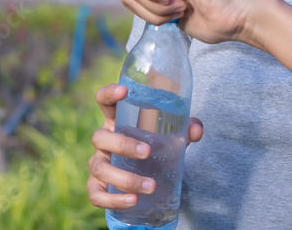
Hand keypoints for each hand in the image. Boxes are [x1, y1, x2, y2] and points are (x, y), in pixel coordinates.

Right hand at [87, 83, 203, 209]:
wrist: (149, 176)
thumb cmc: (157, 148)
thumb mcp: (171, 136)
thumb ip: (185, 129)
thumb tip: (195, 130)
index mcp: (117, 121)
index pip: (104, 101)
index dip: (109, 93)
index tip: (124, 90)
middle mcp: (103, 141)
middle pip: (100, 137)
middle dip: (123, 145)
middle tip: (148, 152)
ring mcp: (98, 164)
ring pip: (100, 169)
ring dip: (125, 178)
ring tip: (151, 185)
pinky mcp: (97, 188)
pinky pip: (96, 195)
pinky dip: (114, 199)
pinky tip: (133, 201)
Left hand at [122, 0, 261, 44]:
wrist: (235, 19)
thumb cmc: (212, 21)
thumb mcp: (171, 16)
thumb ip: (151, 5)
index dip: (145, 13)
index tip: (171, 19)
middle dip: (149, 12)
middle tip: (176, 15)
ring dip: (155, 7)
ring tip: (180, 9)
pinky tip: (176, 4)